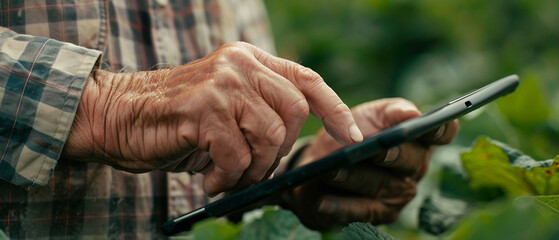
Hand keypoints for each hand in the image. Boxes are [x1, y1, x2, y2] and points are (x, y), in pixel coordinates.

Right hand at [62, 42, 362, 195]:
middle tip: (252, 169)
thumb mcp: (227, 109)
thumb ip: (261, 114)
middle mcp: (241, 64)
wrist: (118, 117)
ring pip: (269, 137)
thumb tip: (295, 147)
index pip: (307, 80)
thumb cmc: (176, 122)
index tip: (352, 136)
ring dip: (252, 170)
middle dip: (279, 153)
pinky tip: (208, 179)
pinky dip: (227, 178)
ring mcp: (223, 83)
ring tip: (226, 176)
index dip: (335, 109)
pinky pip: (238, 156)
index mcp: (251, 60)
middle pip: (294, 113)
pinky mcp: (204, 108)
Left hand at [287, 98, 457, 229]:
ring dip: (356, 178)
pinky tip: (325, 201)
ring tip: (332, 171)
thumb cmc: (352, 132)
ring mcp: (399, 193)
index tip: (432, 124)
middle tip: (375, 149)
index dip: (442, 129)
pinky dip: (343, 206)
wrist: (322, 161)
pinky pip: (363, 211)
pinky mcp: (380, 213)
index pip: (441, 133)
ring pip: (381, 184)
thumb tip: (412, 114)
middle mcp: (415, 167)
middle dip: (391, 154)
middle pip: (410, 161)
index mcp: (418, 139)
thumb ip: (391, 112)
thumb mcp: (369, 115)